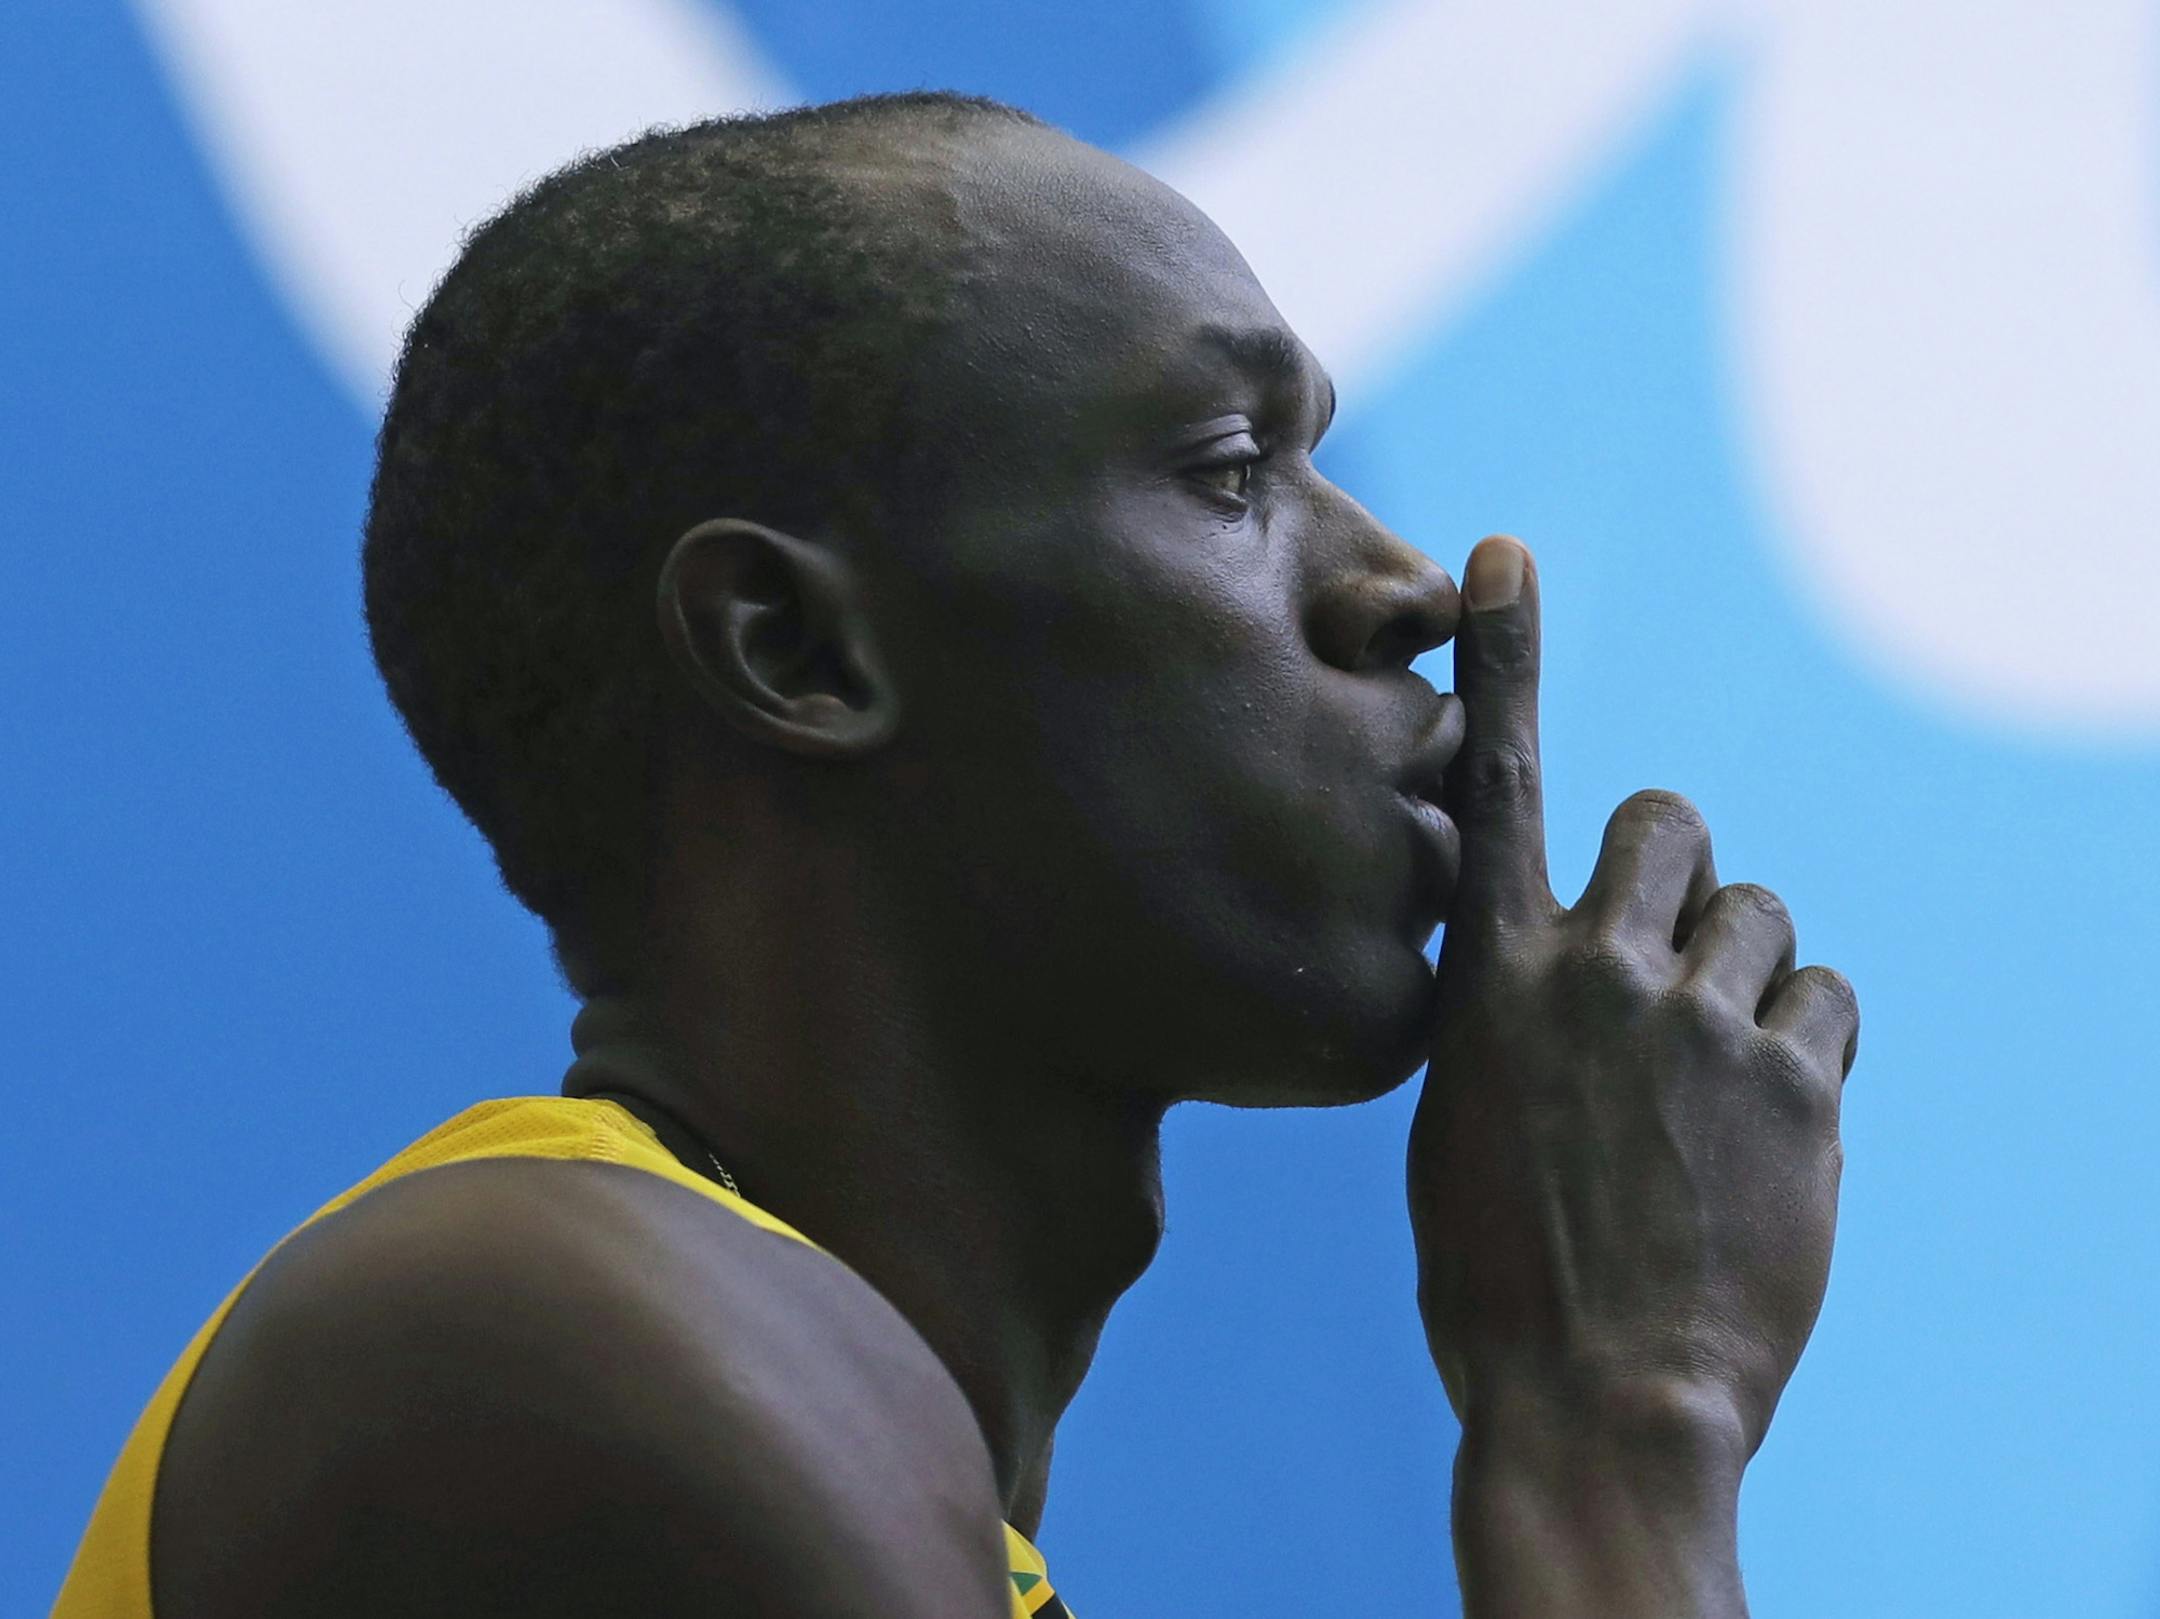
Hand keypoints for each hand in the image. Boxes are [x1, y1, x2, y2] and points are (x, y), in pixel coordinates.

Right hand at [1409, 536, 1857, 1615]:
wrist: (1599, 1404)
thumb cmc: (1501, 1276)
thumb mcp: (1464, 1123)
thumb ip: (1514, 1017)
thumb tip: (1572, 969)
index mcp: (1492, 982)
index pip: (1499, 782)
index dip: (1508, 657)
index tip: (1504, 552)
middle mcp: (1597, 974)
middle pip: (1671, 820)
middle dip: (1678, 870)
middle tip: (1668, 960)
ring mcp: (1704, 1026)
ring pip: (1764, 916)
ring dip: (1746, 975)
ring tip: (1714, 1079)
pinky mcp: (1800, 1087)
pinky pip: (1827, 1002)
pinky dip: (1804, 1045)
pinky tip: (1768, 1123)